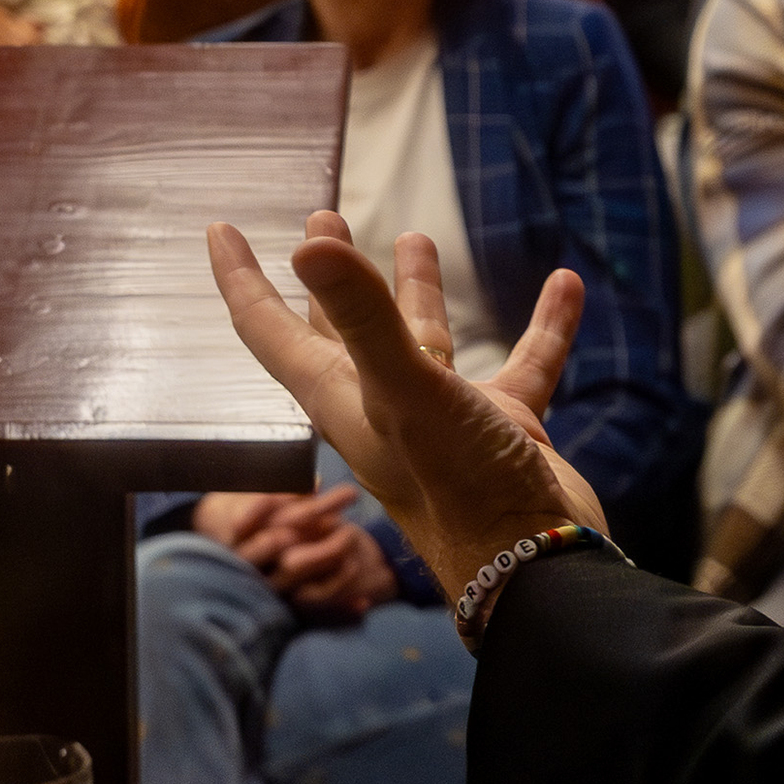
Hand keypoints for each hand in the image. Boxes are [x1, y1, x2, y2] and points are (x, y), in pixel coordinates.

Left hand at [206, 212, 600, 601]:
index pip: (269, 329)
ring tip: (416, 238)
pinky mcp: (502, 429)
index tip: (219, 229)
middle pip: (341, 329)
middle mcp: (383, 406)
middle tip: (325, 218)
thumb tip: (309, 246)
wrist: (534, 564)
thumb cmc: (457, 489)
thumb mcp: (407, 389)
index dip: (240, 277)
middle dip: (331, 278)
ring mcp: (444, 418)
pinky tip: (564, 287)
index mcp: (339, 398)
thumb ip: (365, 317)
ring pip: (425, 342)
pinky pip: (523, 364)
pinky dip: (542, 326)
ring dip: (419, 292)